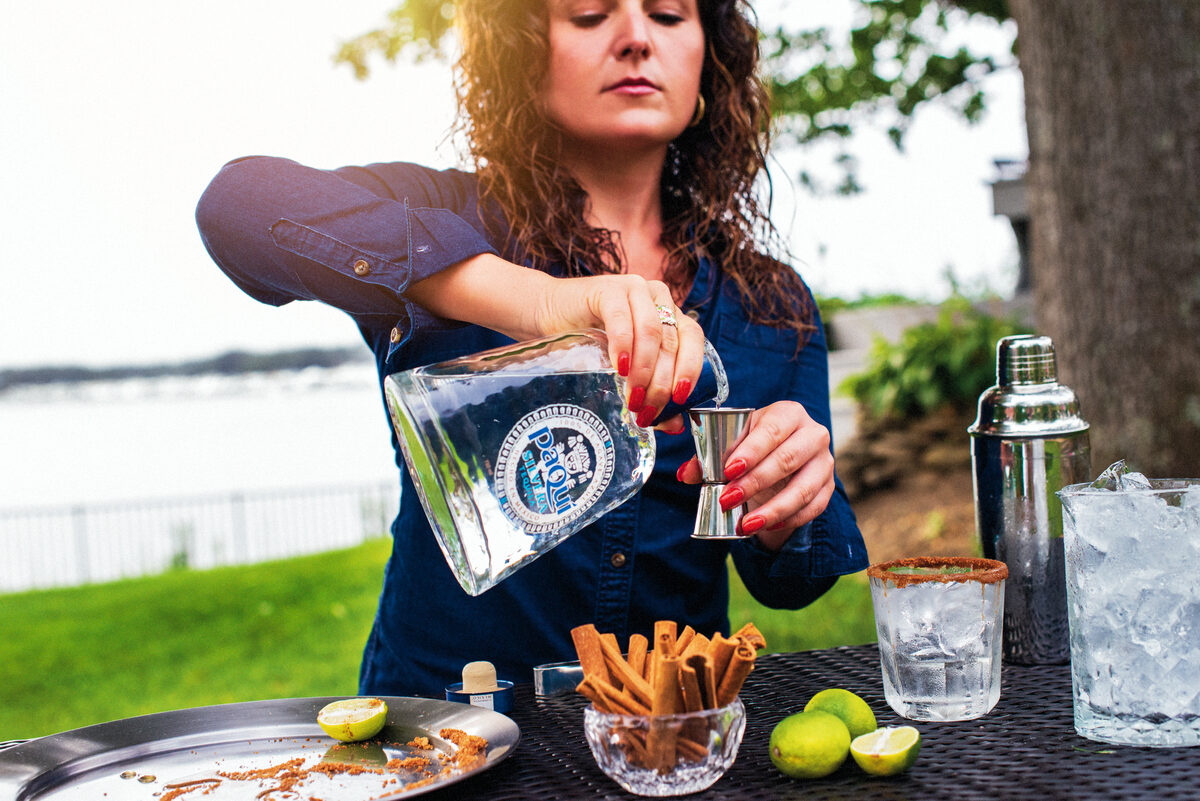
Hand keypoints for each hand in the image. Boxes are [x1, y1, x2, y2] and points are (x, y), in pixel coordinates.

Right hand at [531, 273, 703, 431]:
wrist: (547, 313)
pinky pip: (621, 320)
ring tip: (632, 397)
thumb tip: (675, 426)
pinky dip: (623, 347)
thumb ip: (652, 393)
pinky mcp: (608, 289)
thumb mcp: (625, 369)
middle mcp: (657, 297)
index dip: (690, 368)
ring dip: (644, 370)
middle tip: (645, 410)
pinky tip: (619, 368)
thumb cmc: (588, 341)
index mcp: (669, 313)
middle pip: (670, 342)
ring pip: (651, 332)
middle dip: (660, 382)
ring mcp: (634, 289)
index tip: (680, 398)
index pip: (692, 338)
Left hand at [676, 401, 834, 549]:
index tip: (729, 470)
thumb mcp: (734, 444)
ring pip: (804, 488)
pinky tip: (766, 526)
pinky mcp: (828, 487)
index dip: (751, 451)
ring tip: (746, 524)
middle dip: (756, 482)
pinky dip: (789, 519)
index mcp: (788, 413)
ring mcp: (824, 462)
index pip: (772, 429)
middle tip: (728, 499)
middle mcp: (813, 434)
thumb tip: (686, 474)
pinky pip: (813, 507)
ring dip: (773, 509)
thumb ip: (708, 457)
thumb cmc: (754, 447)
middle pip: (788, 458)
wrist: (782, 458)